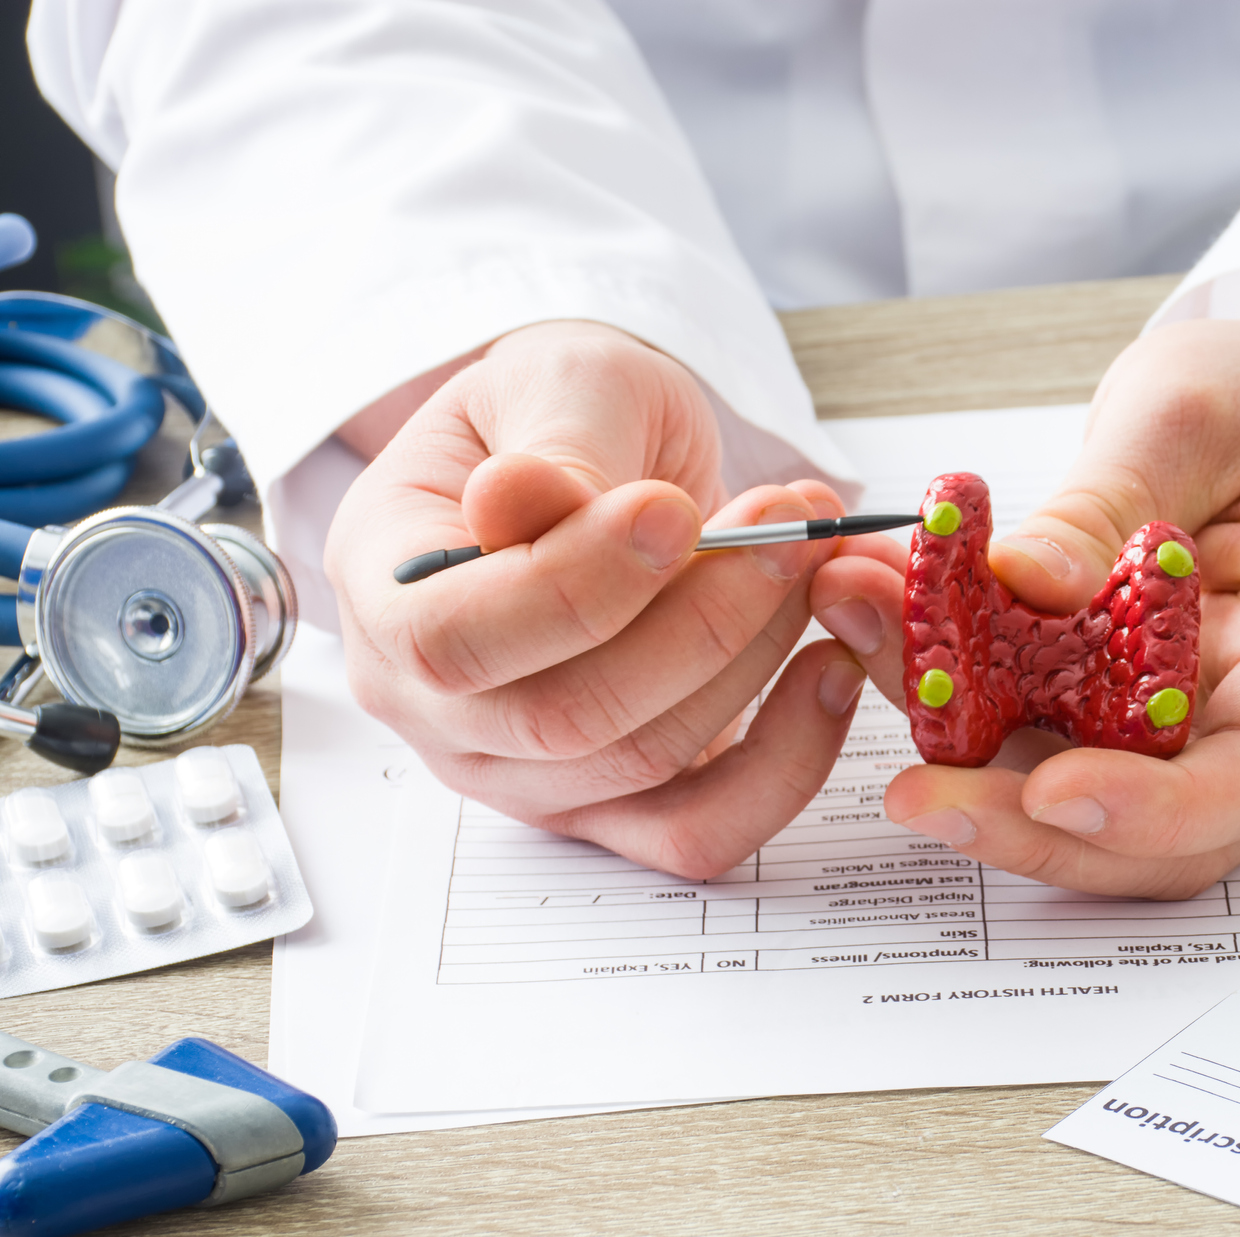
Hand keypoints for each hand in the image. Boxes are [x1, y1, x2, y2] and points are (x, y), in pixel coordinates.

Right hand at [325, 321, 868, 876]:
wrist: (613, 458)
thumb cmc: (566, 414)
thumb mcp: (553, 381)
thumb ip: (551, 443)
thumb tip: (515, 500)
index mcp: (384, 594)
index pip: (452, 641)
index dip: (573, 588)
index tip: (674, 510)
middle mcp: (435, 710)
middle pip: (562, 720)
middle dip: (700, 623)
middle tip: (787, 529)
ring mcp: (524, 772)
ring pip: (644, 766)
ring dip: (754, 663)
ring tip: (812, 560)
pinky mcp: (618, 806)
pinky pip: (702, 829)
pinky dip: (785, 764)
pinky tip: (830, 669)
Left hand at [811, 264, 1239, 896]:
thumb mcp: (1192, 414)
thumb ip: (1109, 500)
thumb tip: (1026, 580)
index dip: (1155, 811)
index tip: (1052, 791)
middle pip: (1154, 835)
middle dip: (1028, 828)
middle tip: (914, 792)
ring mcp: (1177, 718)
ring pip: (1077, 797)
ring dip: (964, 761)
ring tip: (863, 646)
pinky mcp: (1109, 702)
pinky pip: (1033, 732)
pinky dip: (954, 698)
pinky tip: (879, 621)